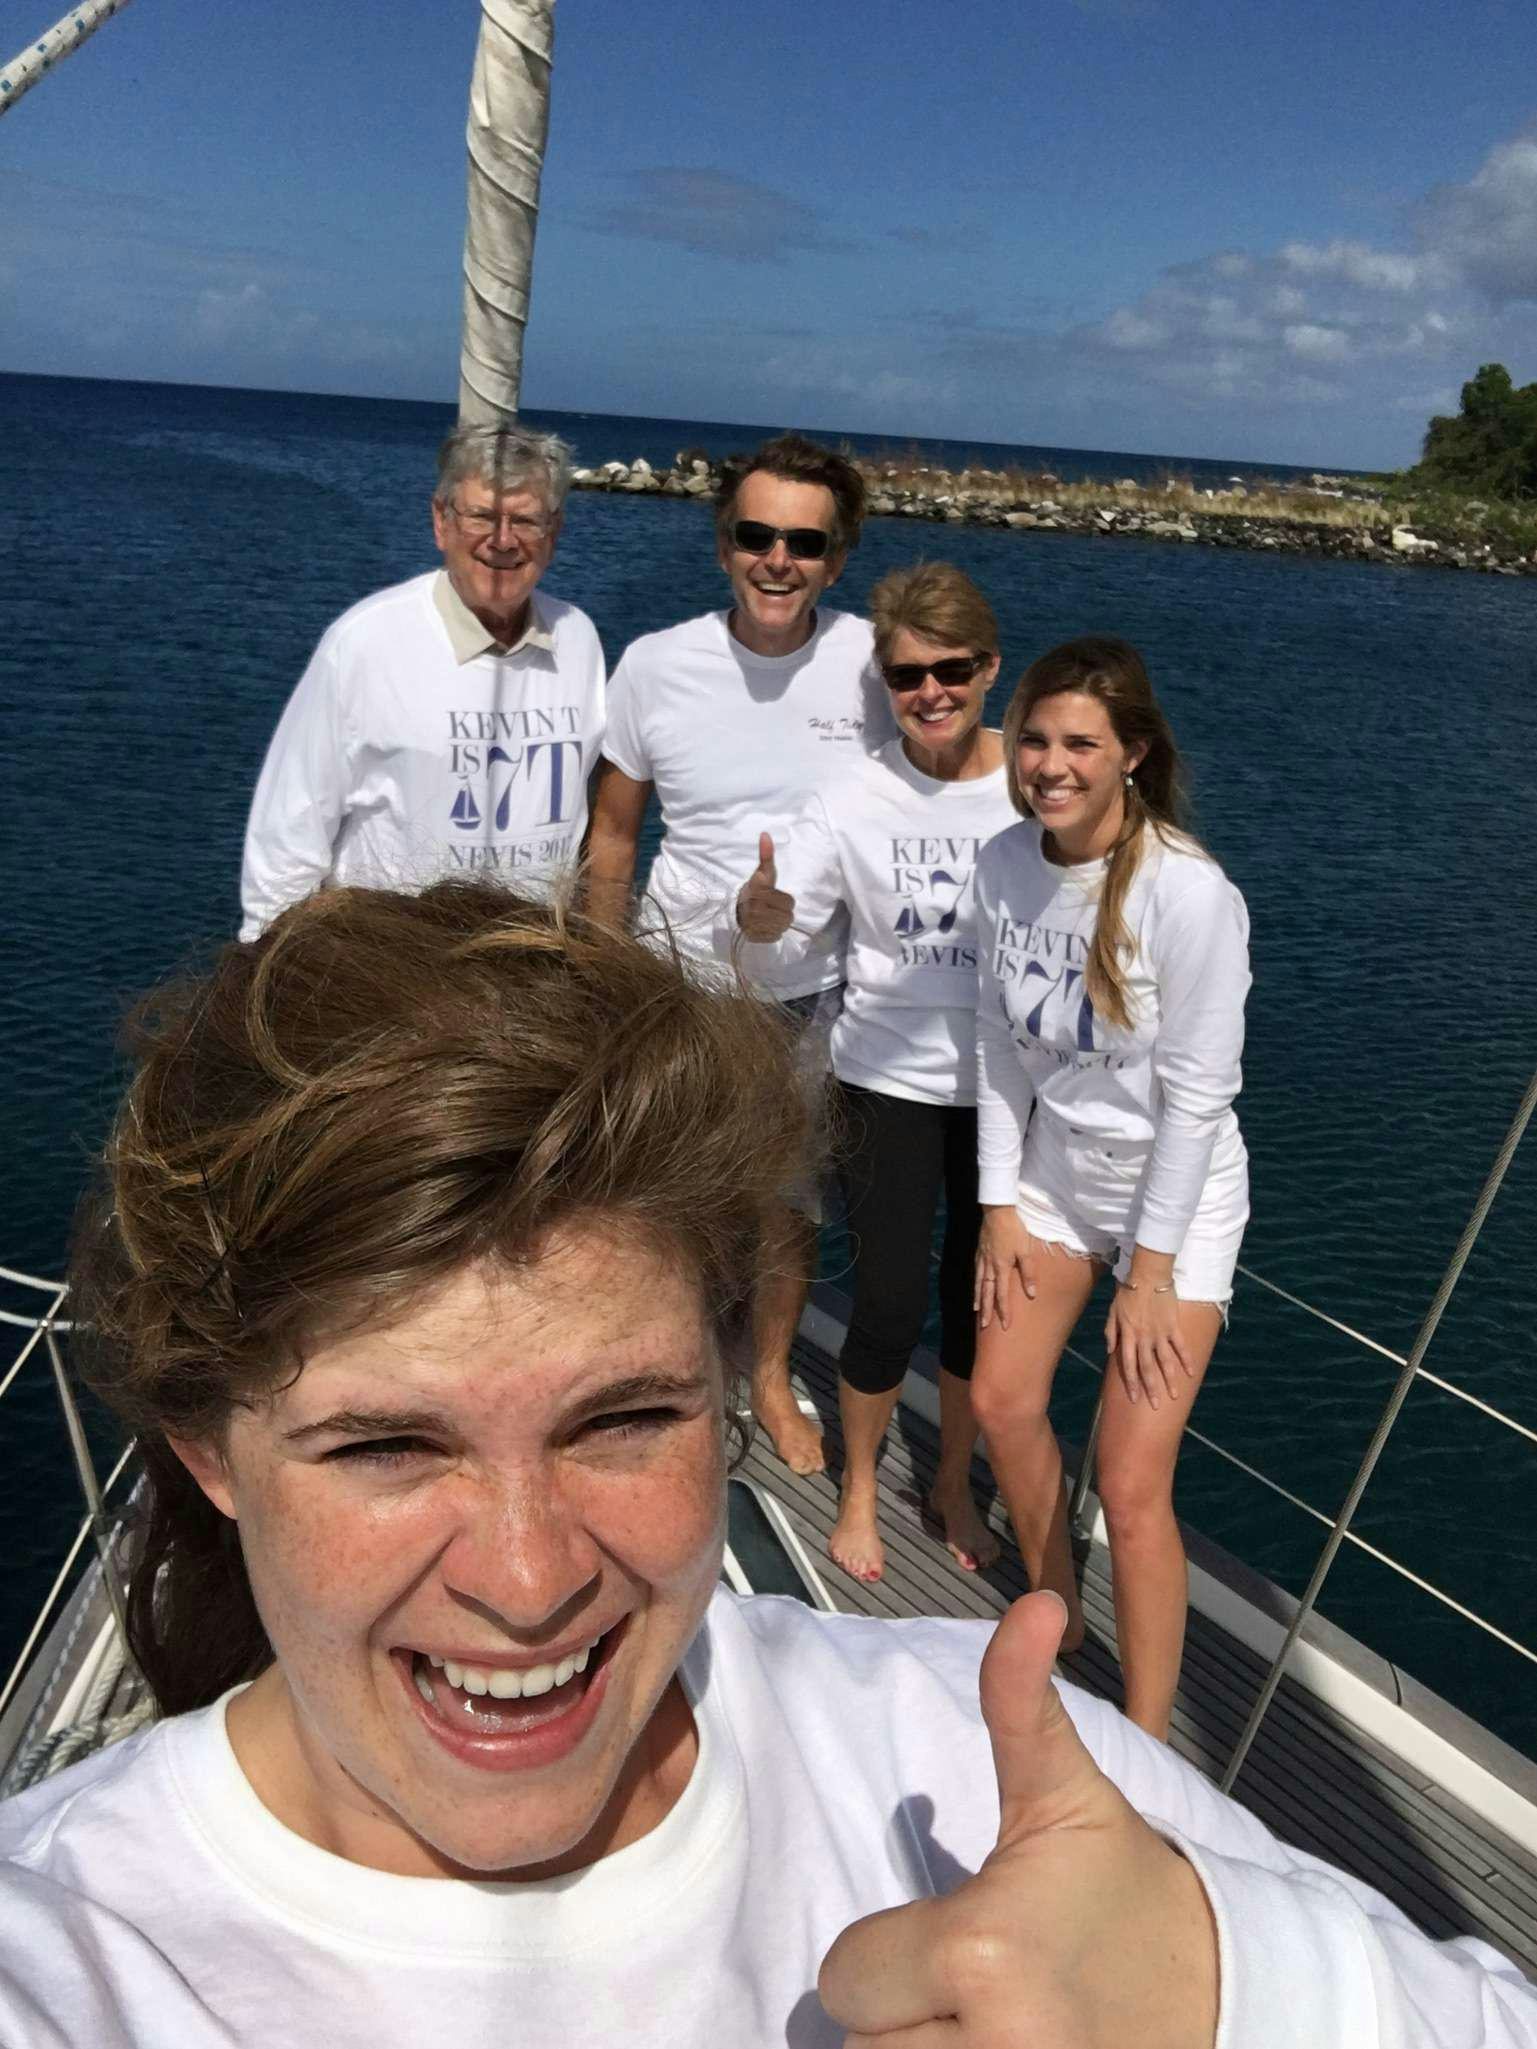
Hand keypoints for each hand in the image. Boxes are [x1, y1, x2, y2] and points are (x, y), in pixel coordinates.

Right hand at [737, 832, 795, 940]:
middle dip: (782, 912)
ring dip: (778, 923)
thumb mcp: (762, 873)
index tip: (771, 896)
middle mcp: (756, 909)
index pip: (789, 902)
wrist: (734, 910)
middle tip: (770, 908)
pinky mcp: (755, 937)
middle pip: (789, 916)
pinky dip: (771, 933)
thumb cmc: (754, 890)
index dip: (783, 899)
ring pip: (784, 927)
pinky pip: (775, 936)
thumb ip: (767, 856)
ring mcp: (754, 925)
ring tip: (767, 917)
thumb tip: (766, 833)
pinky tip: (764, 927)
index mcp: (759, 891)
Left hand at [819, 1592, 1218, 2047]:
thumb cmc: (1118, 1885)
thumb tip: (1032, 1602)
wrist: (1221, 1987)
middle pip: (860, 2042)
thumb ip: (1017, 1701)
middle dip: (903, 2010)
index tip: (953, 1933)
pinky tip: (987, 2043)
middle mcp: (995, 2047)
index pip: (845, 1973)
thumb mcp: (1062, 1790)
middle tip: (968, 1981)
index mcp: (981, 1950)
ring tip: (974, 2021)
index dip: (887, 1949)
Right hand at [974, 1207, 1036, 1330]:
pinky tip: (976, 1286)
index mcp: (1001, 1267)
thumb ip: (1028, 1272)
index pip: (1001, 1295)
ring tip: (976, 1310)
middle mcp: (989, 1266)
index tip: (1006, 1325)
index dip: (1004, 1311)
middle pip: (986, 1293)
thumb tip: (1032, 1293)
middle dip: (986, 1311)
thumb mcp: (1025, 1250)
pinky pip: (976, 1272)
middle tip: (984, 1326)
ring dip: (978, 1298)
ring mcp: (982, 1259)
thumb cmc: (1014, 1229)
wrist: (998, 1210)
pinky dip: (975, 1283)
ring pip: (979, 1284)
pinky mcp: (979, 1251)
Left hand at [1104, 1280, 1192, 1408]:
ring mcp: (1160, 1333)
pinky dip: (1186, 1360)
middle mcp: (1144, 1338)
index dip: (1131, 1383)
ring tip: (1174, 1396)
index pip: (1128, 1365)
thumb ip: (1111, 1332)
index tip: (1135, 1398)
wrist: (1148, 1274)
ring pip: (1165, 1362)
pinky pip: (1180, 1346)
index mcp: (1128, 1335)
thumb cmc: (1128, 1291)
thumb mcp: (1113, 1311)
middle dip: (1151, 1389)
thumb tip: (1110, 1350)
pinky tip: (1190, 1373)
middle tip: (1155, 1406)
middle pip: (1147, 1368)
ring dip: (1170, 1380)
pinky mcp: (1173, 1326)